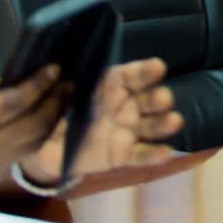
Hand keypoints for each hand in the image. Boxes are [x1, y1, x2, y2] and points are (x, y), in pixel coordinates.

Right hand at [0, 49, 66, 203]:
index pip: (16, 102)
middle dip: (56, 103)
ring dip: (50, 122)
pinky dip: (34, 140)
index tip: (56, 68)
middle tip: (70, 83)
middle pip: (35, 125)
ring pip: (33, 144)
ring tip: (62, 101)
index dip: (40, 84)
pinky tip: (39, 124)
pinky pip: (19, 158)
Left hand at [17, 57, 183, 187]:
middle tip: (165, 98)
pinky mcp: (122, 155)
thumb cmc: (59, 110)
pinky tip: (166, 153)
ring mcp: (126, 131)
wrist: (47, 144)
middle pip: (147, 100)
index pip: (132, 75)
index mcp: (111, 85)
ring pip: (148, 126)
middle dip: (158, 98)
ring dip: (163, 123)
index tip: (158, 67)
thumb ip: (60, 86)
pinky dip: (153, 155)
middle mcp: (125, 106)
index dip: (145, 71)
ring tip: (175, 121)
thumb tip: (52, 71)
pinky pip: (138, 155)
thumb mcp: (57, 95)